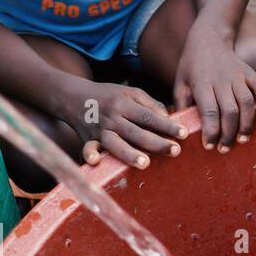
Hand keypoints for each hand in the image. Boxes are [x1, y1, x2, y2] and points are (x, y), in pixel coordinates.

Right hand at [65, 81, 184, 168]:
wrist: (71, 96)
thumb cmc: (107, 96)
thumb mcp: (129, 92)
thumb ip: (150, 104)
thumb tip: (169, 118)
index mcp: (124, 105)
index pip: (149, 116)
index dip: (167, 126)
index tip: (184, 133)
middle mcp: (113, 118)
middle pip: (136, 132)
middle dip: (156, 143)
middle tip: (175, 151)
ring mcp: (100, 131)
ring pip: (116, 144)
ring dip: (129, 153)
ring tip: (145, 163)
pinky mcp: (88, 140)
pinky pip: (88, 149)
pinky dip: (90, 154)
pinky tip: (96, 161)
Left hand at [174, 23, 255, 152]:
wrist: (208, 38)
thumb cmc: (191, 66)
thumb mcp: (180, 83)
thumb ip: (181, 106)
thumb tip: (180, 131)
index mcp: (202, 83)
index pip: (209, 111)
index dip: (211, 131)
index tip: (209, 145)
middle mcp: (221, 80)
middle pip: (229, 111)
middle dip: (228, 134)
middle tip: (225, 149)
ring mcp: (237, 75)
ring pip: (246, 103)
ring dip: (246, 124)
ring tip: (242, 139)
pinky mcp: (249, 72)